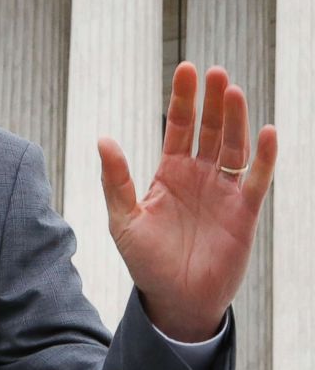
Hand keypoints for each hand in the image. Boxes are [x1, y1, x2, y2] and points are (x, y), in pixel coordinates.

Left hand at [98, 62, 276, 341]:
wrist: (175, 299)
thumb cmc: (145, 261)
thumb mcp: (123, 219)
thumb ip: (116, 180)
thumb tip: (103, 140)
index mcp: (169, 172)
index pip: (178, 126)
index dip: (182, 100)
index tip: (187, 69)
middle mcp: (198, 175)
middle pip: (209, 129)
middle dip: (212, 101)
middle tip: (215, 72)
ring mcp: (223, 192)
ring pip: (233, 147)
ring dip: (236, 120)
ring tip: (233, 91)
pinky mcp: (244, 212)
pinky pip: (256, 180)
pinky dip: (264, 157)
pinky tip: (267, 132)